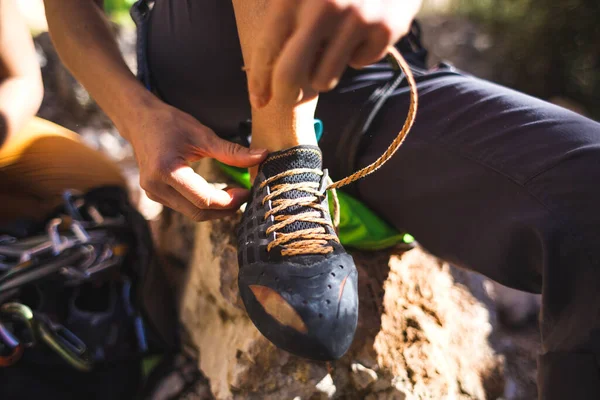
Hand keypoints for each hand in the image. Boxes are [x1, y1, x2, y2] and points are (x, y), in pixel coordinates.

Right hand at [121, 102, 266, 220]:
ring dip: (215, 209)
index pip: (204, 199)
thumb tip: (263, 156)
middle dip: (225, 209)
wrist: (139, 120)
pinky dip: (203, 205)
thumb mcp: (203, 135)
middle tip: (244, 197)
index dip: (230, 200)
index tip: (247, 191)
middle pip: (198, 213)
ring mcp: (153, 193)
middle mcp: (156, 187)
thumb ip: (233, 152)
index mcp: (167, 171)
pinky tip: (218, 194)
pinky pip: (184, 207)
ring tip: (234, 195)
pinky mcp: (155, 195)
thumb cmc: (170, 123)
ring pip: (191, 213)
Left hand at [248, 0, 421, 107]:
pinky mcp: (386, 29)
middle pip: (290, 75)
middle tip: (287, 95)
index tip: (258, 100)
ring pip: (325, 78)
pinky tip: (360, 31)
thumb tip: (260, 56)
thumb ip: (281, 8)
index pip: (267, 47)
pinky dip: (357, 54)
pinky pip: (359, 63)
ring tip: (330, 47)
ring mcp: (358, 18)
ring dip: (323, 71)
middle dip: (284, 92)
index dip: (259, 80)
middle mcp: (324, 6)